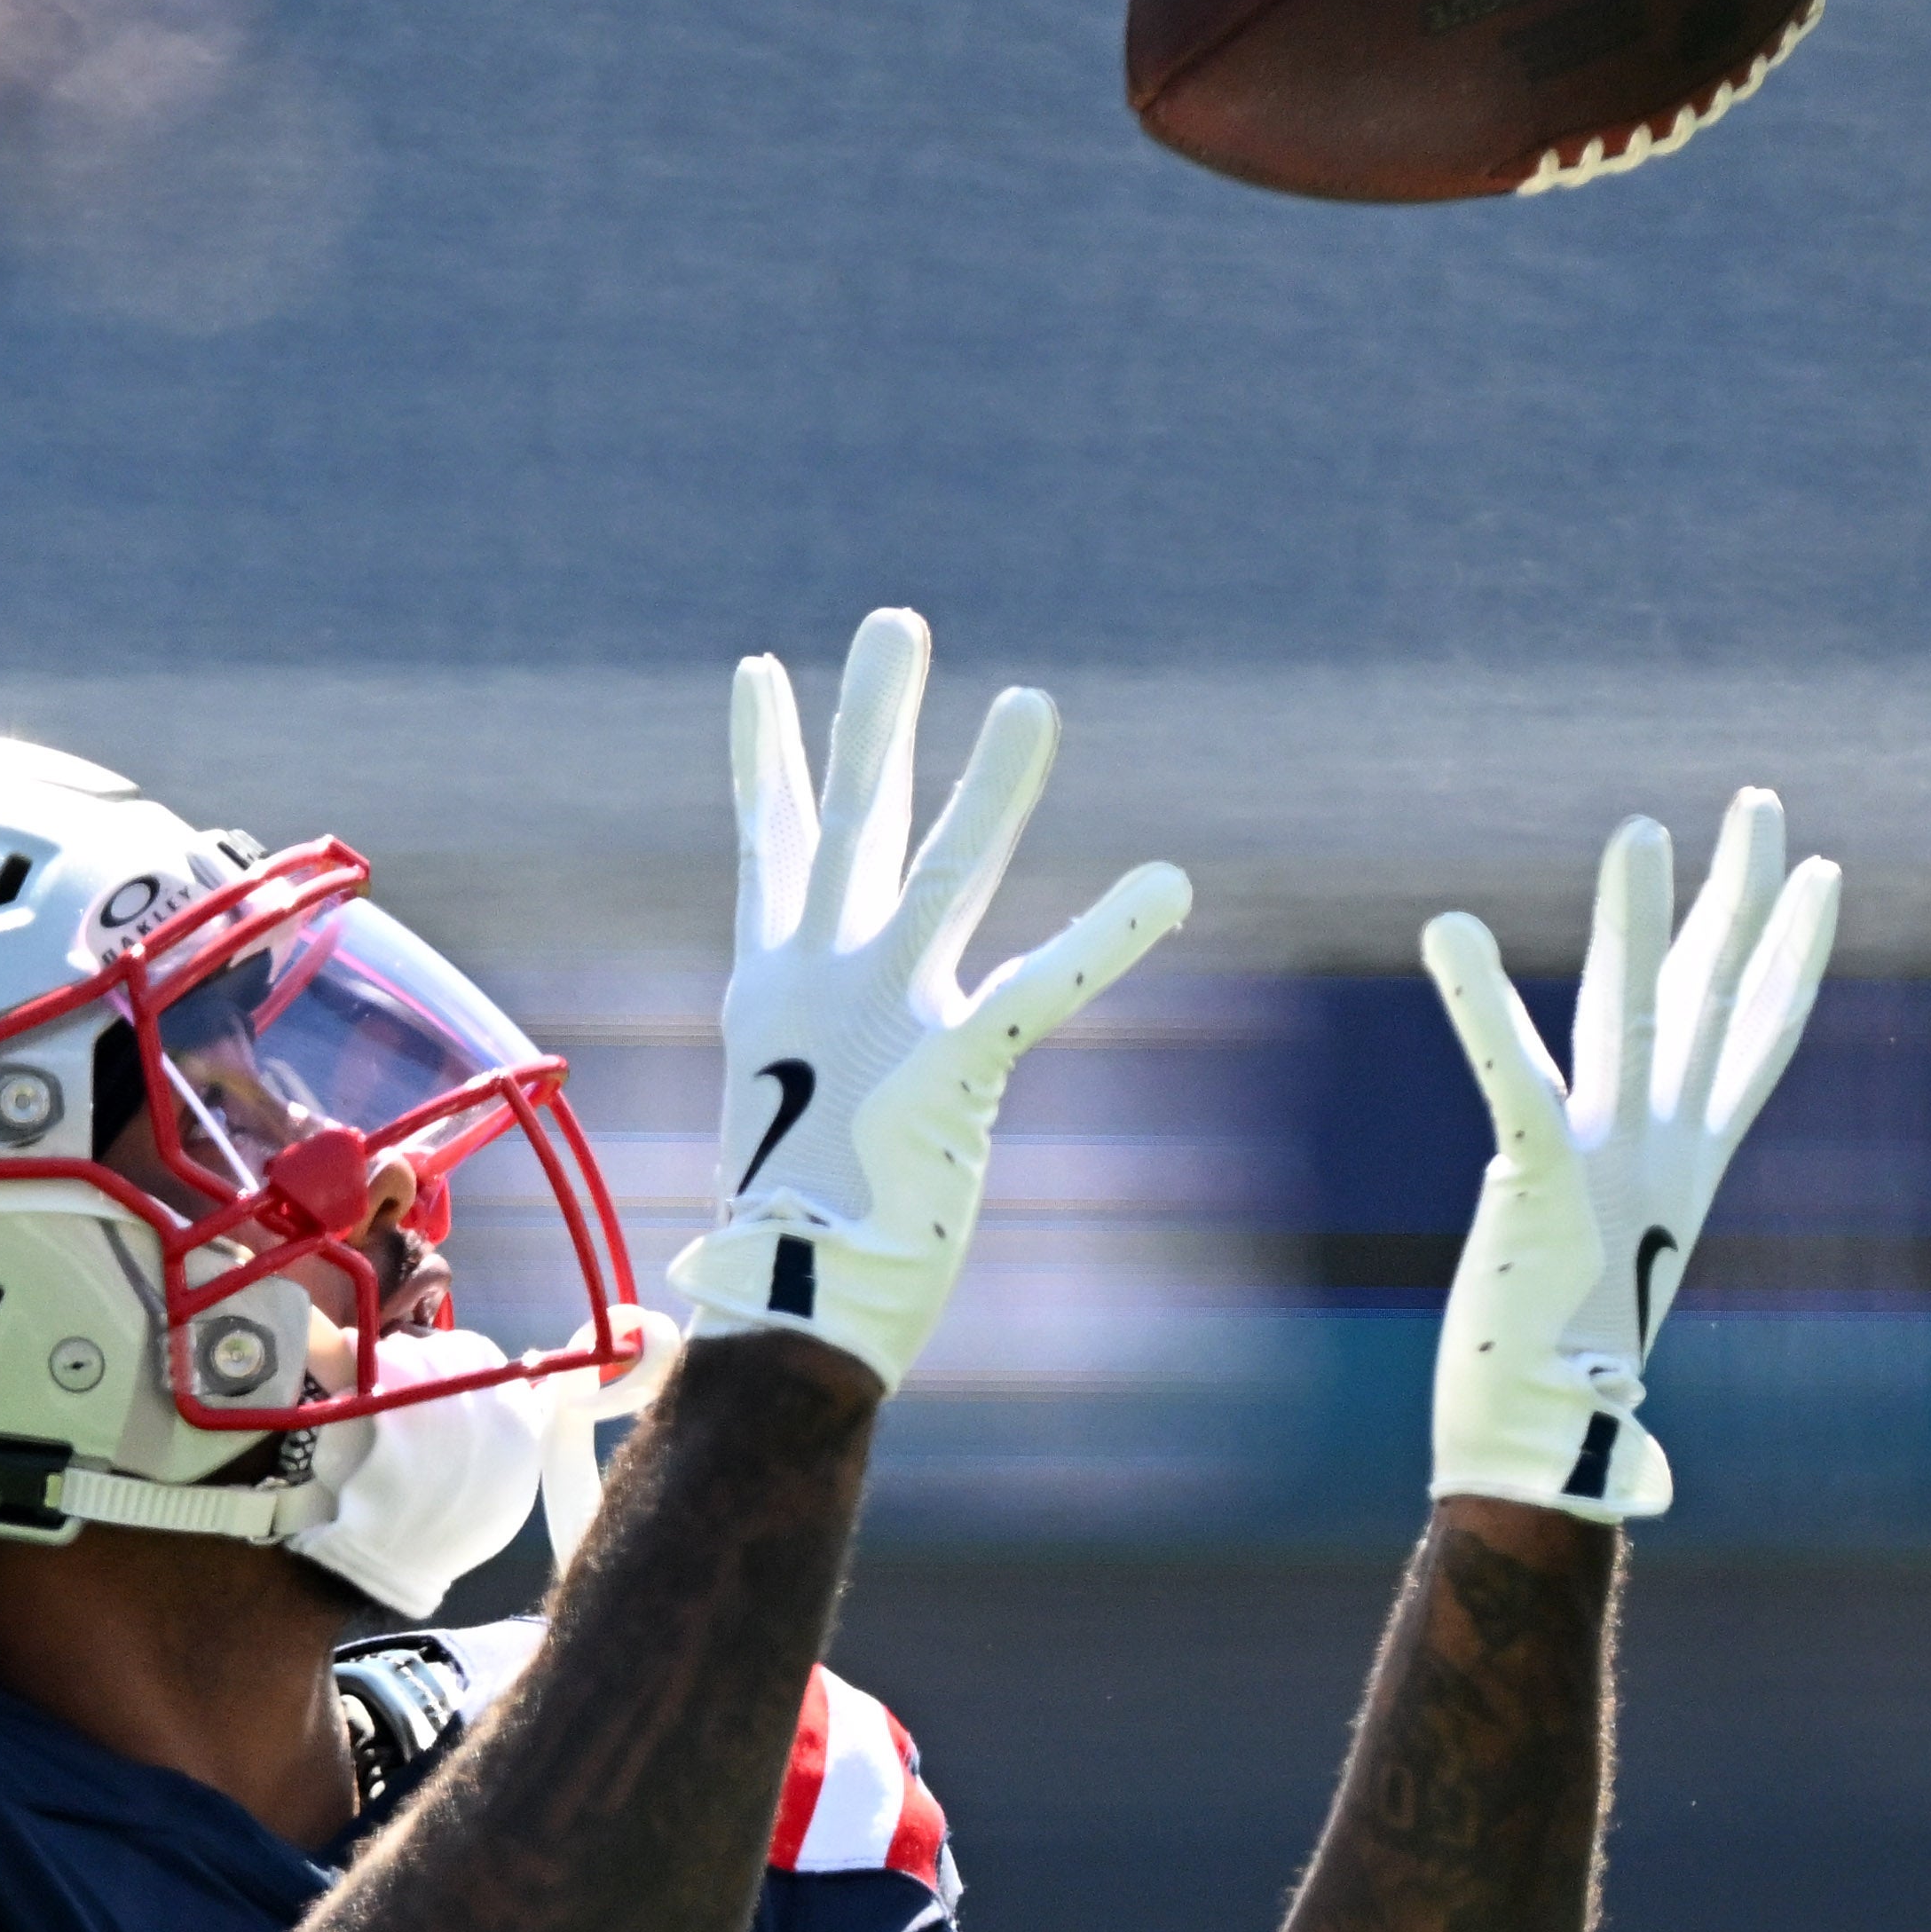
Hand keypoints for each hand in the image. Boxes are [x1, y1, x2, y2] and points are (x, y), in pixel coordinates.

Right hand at [666, 608, 1192, 1391]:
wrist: (786, 1308)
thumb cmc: (792, 1239)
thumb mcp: (788, 1118)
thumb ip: (809, 1064)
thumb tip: (806, 1072)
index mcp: (775, 986)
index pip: (773, 844)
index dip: (771, 757)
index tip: (762, 672)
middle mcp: (821, 980)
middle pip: (851, 822)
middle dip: (872, 718)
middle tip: (896, 623)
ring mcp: (883, 1016)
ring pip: (944, 874)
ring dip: (993, 787)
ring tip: (1034, 701)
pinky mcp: (950, 1069)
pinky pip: (1041, 986)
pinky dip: (1109, 934)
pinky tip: (1168, 886)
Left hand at [1421, 789, 1840, 1518]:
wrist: (1541, 1450)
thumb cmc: (1559, 1383)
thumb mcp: (1607, 1277)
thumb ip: (1620, 1239)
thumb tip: (1646, 1246)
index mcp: (1686, 1166)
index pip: (1754, 1038)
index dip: (1791, 955)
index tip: (1822, 878)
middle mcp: (1663, 1151)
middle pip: (1715, 996)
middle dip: (1744, 895)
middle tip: (1764, 802)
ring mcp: (1609, 1165)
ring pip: (1634, 1014)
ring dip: (1636, 919)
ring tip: (1643, 827)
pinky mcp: (1539, 1185)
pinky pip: (1510, 1073)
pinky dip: (1479, 1001)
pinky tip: (1451, 932)